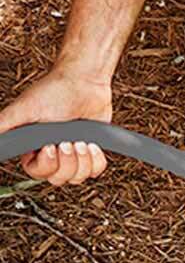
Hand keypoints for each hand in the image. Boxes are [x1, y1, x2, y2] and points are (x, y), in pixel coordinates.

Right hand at [0, 65, 111, 184]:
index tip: (50, 147)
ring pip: (78, 178)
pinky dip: (96, 160)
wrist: (85, 83)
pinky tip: (92, 144)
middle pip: (58, 179)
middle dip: (67, 162)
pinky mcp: (91, 154)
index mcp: (32, 146)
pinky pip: (95, 172)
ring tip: (81, 140)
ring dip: (83, 161)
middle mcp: (52, 154)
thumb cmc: (54, 91)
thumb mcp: (24, 109)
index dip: (46, 165)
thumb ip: (5, 125)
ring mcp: (73, 156)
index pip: (37, 172)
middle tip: (68, 142)